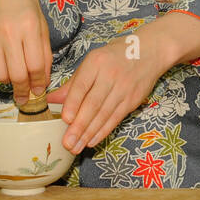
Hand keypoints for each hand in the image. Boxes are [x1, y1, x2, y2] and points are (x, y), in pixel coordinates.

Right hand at [0, 0, 51, 104]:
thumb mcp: (40, 19)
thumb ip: (43, 48)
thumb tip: (42, 78)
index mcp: (29, 26)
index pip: (36, 66)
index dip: (40, 83)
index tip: (40, 91)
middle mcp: (8, 32)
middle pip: (17, 75)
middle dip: (24, 91)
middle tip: (27, 97)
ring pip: (0, 74)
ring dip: (9, 81)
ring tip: (16, 78)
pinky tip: (4, 57)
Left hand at [48, 36, 165, 154]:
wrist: (148, 52)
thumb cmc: (114, 57)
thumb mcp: (91, 62)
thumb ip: (72, 83)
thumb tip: (50, 100)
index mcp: (96, 63)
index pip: (82, 85)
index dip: (73, 103)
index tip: (65, 119)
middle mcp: (110, 75)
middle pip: (93, 104)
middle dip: (79, 125)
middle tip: (67, 142)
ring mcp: (123, 89)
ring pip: (104, 114)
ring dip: (89, 133)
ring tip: (76, 147)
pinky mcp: (132, 100)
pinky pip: (115, 118)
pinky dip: (103, 131)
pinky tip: (92, 141)